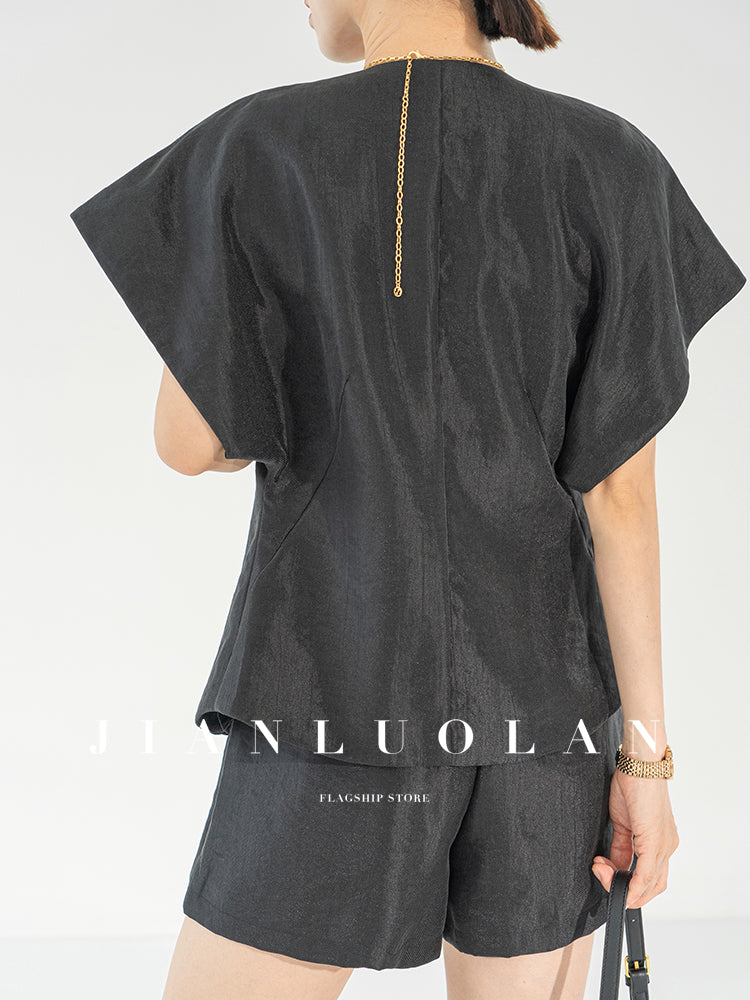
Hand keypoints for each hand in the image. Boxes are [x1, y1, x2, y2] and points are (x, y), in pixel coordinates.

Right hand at [591, 768, 678, 908]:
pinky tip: (617, 884)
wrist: (640, 764)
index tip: (603, 870)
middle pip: (652, 886)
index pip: (647, 875)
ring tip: (602, 873)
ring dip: (624, 887)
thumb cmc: (633, 784)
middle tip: (602, 877)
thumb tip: (612, 864)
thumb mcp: (622, 820)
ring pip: (650, 884)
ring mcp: (664, 845)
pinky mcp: (655, 842)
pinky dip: (632, 885)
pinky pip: (646, 874)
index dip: (624, 880)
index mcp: (660, 840)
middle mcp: (667, 846)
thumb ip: (621, 845)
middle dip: (626, 890)